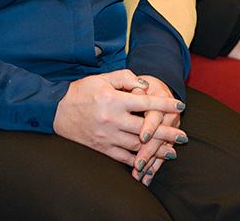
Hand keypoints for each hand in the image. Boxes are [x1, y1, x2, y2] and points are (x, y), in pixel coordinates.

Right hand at [53, 70, 184, 165]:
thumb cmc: (81, 91)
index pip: (146, 103)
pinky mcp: (101, 148)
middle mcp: (112, 120)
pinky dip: (138, 161)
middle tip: (183, 136)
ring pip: (137, 146)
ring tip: (172, 151)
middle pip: (146, 129)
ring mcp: (107, 136)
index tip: (180, 106)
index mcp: (114, 100)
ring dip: (157, 150)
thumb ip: (125, 78)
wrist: (56, 111)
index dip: (165, 105)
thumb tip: (144, 86)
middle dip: (167, 133)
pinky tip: (150, 162)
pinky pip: (123, 157)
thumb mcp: (102, 78)